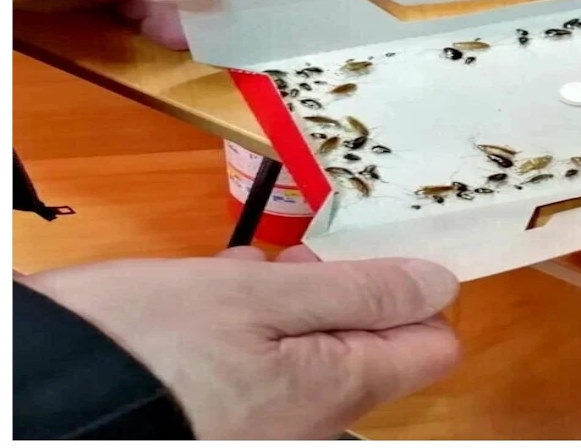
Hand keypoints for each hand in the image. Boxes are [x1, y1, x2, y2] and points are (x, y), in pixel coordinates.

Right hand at [19, 245, 459, 439]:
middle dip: (348, 291)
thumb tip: (440, 286)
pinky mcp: (231, 414)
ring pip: (318, 347)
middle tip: (301, 256)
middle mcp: (316, 416)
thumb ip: (362, 293)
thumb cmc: (151, 342)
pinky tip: (222, 292)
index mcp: (339, 386)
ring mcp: (273, 421)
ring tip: (252, 269)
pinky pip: (271, 363)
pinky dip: (259, 323)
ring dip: (297, 301)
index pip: (432, 347)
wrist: (48, 400)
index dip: (421, 295)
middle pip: (373, 345)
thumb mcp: (262, 296)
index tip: (385, 252)